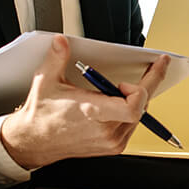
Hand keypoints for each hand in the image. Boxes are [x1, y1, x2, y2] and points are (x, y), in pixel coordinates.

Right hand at [0, 35, 171, 169]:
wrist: (34, 142)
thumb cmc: (41, 115)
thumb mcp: (45, 81)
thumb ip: (56, 58)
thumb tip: (61, 41)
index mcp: (92, 112)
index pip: (134, 106)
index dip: (143, 88)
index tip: (144, 72)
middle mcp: (105, 130)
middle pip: (142, 107)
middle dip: (147, 85)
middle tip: (153, 68)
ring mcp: (111, 141)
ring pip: (140, 117)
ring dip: (139, 98)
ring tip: (134, 83)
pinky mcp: (112, 147)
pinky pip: (132, 126)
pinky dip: (132, 111)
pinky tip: (124, 100)